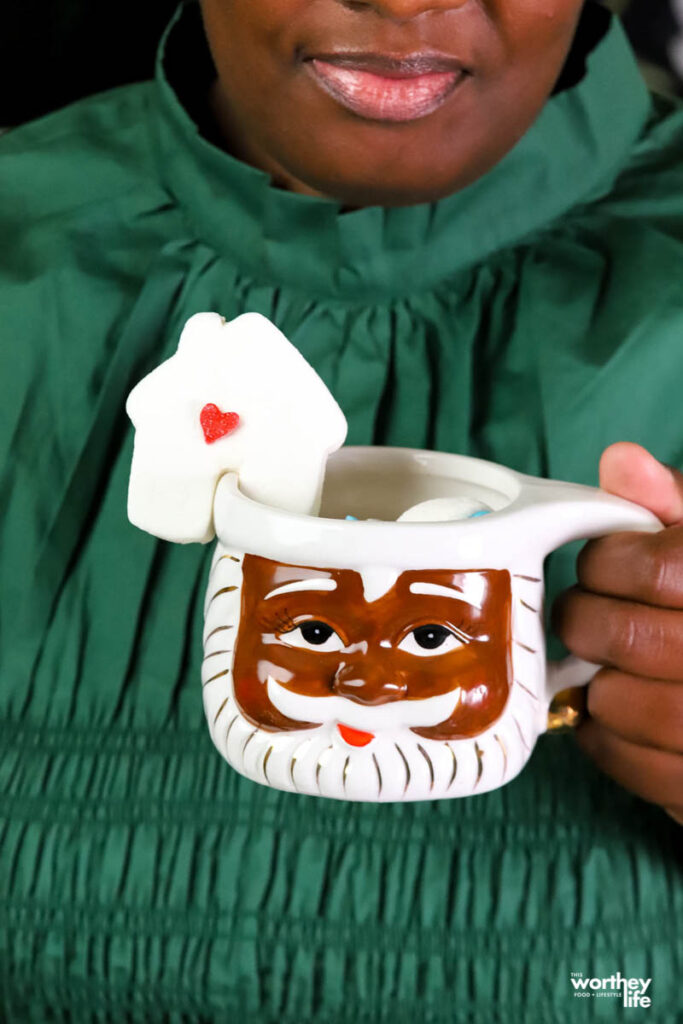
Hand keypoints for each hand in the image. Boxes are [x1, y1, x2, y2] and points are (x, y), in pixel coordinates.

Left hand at [552, 442, 682, 824]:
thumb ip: (677, 505)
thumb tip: (620, 461)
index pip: (660, 568)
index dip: (612, 562)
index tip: (607, 563)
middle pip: (627, 637)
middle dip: (587, 618)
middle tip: (589, 613)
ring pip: (618, 702)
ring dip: (596, 678)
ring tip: (612, 664)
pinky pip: (628, 763)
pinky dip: (604, 737)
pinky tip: (618, 711)